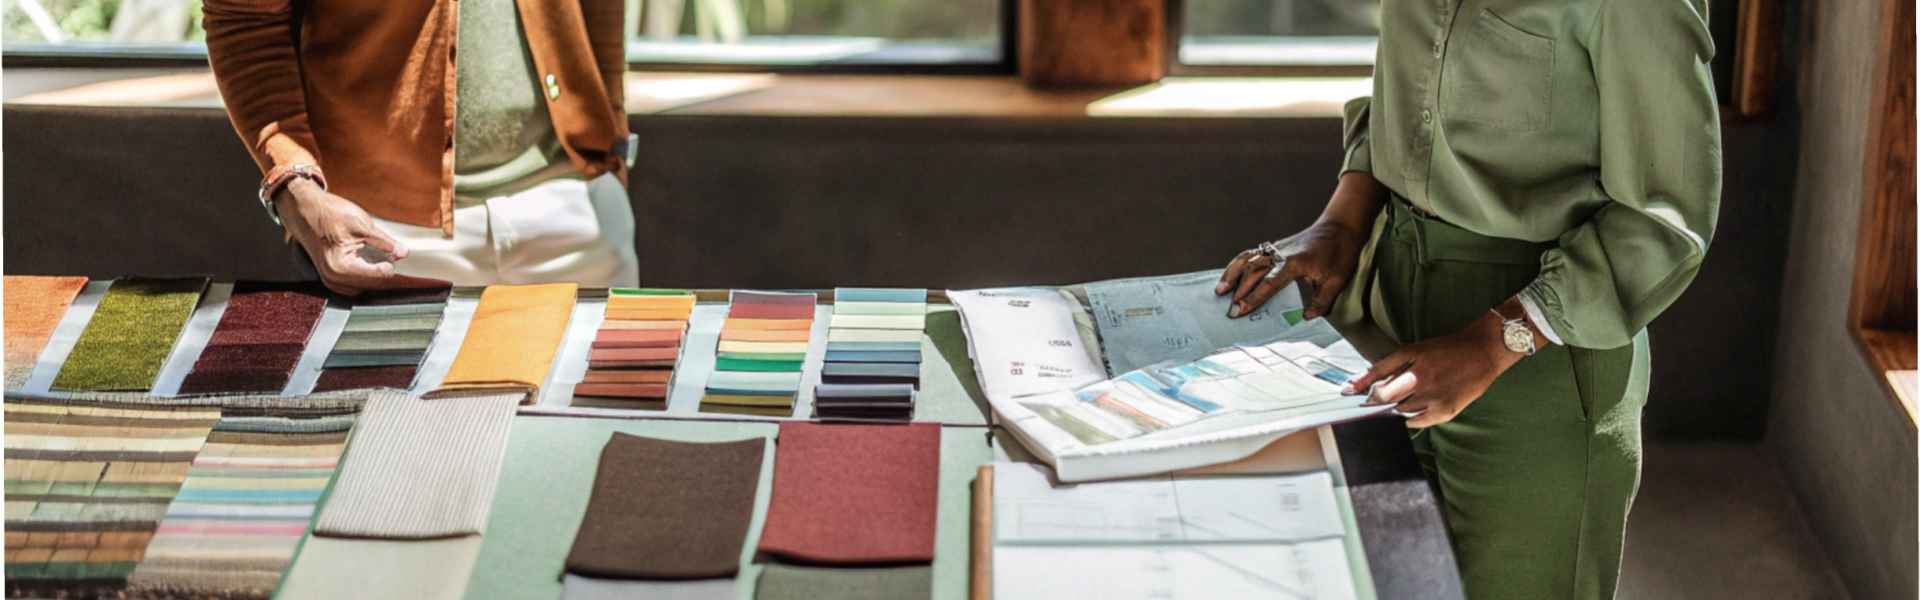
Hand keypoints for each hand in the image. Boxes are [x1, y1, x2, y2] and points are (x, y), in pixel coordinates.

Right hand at [276, 178, 444, 295]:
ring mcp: (332, 281)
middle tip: (418, 281)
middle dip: (394, 282)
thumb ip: (383, 241)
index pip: (378, 277)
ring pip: (366, 288)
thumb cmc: (330, 214)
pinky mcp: (333, 278)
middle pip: (373, 286)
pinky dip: (372, 279)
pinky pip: (358, 285)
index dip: (400, 277)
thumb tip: (403, 253)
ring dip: (383, 282)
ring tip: (404, 277)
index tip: (420, 279)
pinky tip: (385, 271)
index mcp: (341, 266)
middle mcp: (334, 279)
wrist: (305, 211)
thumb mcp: (361, 223)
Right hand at [1215, 220, 1366, 318]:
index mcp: (1295, 263)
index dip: (1253, 298)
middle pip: (1253, 272)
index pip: (1269, 284)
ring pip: (1247, 260)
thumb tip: (1306, 317)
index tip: (1240, 310)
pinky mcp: (1275, 246)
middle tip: (1229, 311)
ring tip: (1219, 291)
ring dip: (1232, 275)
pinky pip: (1251, 254)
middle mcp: (1280, 254)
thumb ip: (1321, 301)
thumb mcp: (1337, 281)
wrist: (1341, 225)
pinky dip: (1238, 264)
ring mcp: (1276, 248)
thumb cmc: (1341, 252)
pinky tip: (1230, 275)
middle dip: (1239, 292)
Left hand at [1341, 309, 1526, 427]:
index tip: (1347, 393)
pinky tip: (1409, 413)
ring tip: (1395, 406)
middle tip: (1369, 404)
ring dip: (1392, 410)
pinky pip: (1417, 422)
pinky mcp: (1446, 410)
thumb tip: (1362, 382)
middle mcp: (1422, 378)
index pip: (1377, 377)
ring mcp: (1434, 396)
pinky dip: (1408, 419)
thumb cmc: (1446, 350)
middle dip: (1374, 402)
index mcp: (1412, 358)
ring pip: (1400, 412)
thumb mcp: (1415, 350)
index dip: (1360, 388)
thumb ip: (1389, 366)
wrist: (1482, 351)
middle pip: (1386, 398)